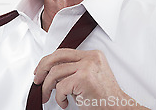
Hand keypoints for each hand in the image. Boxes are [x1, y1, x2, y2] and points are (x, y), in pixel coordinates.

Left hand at [33, 49, 147, 108]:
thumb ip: (73, 69)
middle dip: (42, 69)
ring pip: (55, 73)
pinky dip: (59, 98)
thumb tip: (50, 72)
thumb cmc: (103, 97)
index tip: (40, 70)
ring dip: (48, 87)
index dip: (48, 60)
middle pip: (57, 57)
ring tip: (49, 96)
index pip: (63, 52)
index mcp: (92, 55)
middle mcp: (90, 58)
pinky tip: (64, 103)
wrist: (118, 108)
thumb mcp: (89, 76)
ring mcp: (87, 67)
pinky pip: (61, 87)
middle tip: (37, 81)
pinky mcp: (83, 79)